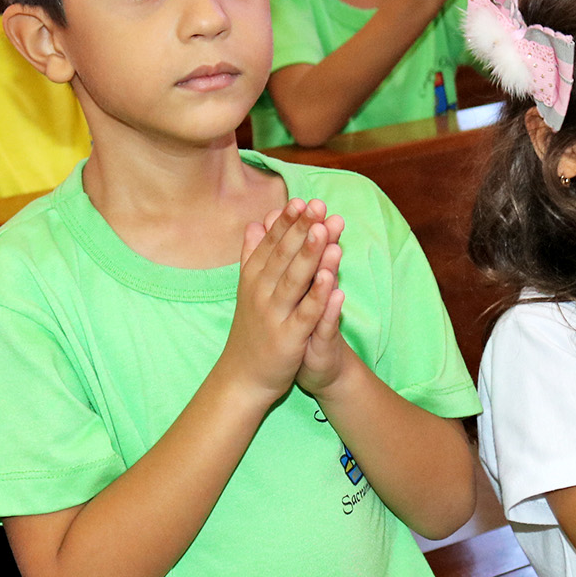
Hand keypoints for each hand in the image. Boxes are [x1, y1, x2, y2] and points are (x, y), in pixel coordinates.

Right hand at [219, 199, 340, 401]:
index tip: (301, 200)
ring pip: (294, 281)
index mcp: (253, 278)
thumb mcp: (248, 288)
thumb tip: (254, 222)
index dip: (287, 222)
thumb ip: (253, 254)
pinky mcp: (289, 339)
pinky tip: (333, 282)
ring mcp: (274, 315)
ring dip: (310, 255)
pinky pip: (306, 315)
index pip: (271, 244)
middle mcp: (261, 293)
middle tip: (318, 205)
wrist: (243, 376)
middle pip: (284, 256)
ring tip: (324, 231)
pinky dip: (318, 298)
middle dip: (301, 230)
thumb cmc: (252, 329)